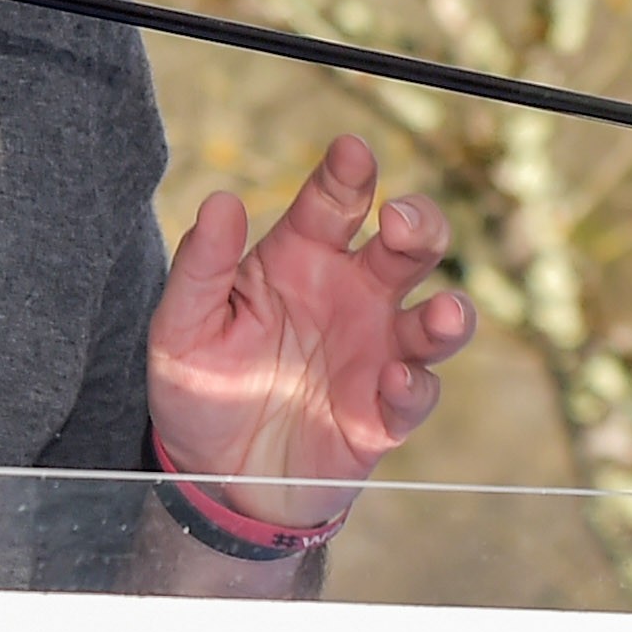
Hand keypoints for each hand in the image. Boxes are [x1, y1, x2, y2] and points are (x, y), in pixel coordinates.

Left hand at [146, 134, 479, 534]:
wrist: (213, 478)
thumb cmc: (202, 388)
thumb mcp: (181, 327)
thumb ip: (201, 267)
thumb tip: (220, 202)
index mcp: (303, 258)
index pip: (336, 202)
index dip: (348, 174)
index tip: (352, 152)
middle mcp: (353, 295)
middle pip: (409, 246)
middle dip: (420, 225)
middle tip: (400, 222)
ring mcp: (377, 353)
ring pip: (436, 319)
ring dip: (449, 314)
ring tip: (442, 312)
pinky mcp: (384, 414)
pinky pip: (417, 394)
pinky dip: (414, 388)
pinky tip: (395, 382)